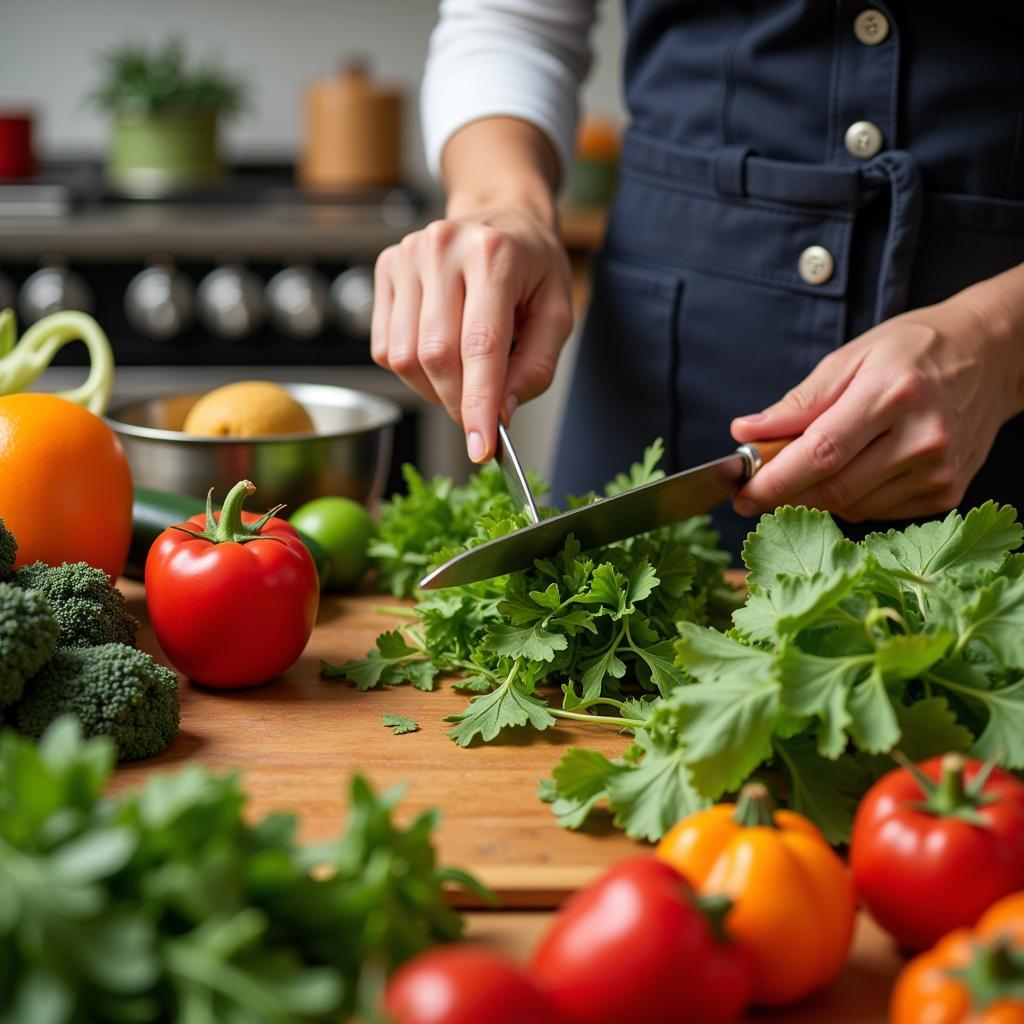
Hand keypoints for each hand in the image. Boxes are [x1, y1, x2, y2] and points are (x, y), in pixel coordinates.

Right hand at [372, 207, 572, 462]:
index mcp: (494, 255)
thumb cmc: (532, 265)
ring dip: (433, 389)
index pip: (480, 346)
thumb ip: (534, 368)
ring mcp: (407, 256)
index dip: (478, 404)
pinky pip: (384, 348)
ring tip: (464, 375)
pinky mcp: (385, 269)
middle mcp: (443, 249)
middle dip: (457, 403)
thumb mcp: (557, 313)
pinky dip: (412, 370)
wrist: (501, 214)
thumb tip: (499, 412)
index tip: (481, 448)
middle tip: (479, 417)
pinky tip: (440, 353)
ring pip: (404, 358)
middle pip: (436, 357)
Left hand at [730, 288, 1023, 521]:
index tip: (741, 492)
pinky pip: (879, 512)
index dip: (775, 480)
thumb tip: (746, 432)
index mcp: (892, 395)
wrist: (991, 356)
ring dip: (817, 499)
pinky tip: (852, 475)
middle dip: (785, 497)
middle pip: (835, 488)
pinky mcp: (947, 493)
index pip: (821, 453)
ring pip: (854, 507)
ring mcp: (939, 470)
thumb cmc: (913, 351)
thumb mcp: (850, 358)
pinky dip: (852, 501)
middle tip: (752, 496)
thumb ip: (798, 402)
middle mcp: (922, 437)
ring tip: (804, 475)